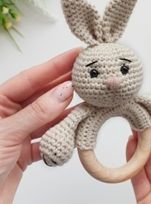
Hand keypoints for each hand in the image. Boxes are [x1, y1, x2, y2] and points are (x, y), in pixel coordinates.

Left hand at [0, 48, 78, 203]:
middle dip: (66, 83)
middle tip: (88, 73)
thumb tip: (63, 92)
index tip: (76, 55)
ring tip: (89, 99)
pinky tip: (75, 127)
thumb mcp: (6, 134)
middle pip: (44, 94)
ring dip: (69, 110)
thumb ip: (37, 113)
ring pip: (51, 116)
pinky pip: (51, 136)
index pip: (32, 77)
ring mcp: (22, 131)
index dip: (56, 64)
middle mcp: (11, 114)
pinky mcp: (29, 149)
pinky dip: (64, 134)